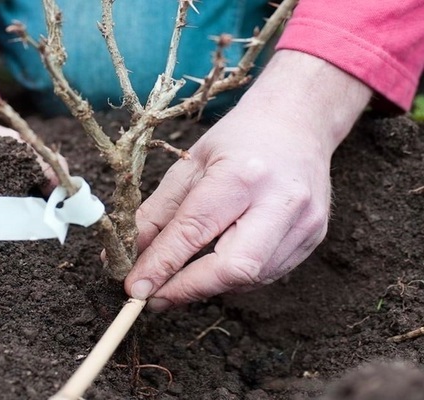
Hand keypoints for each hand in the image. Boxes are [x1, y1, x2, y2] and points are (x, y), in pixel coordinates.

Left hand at [124, 50, 371, 310]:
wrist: (299, 122)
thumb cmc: (239, 139)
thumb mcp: (189, 164)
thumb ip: (159, 213)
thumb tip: (132, 257)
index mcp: (243, 175)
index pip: (196, 230)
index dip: (162, 265)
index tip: (136, 289)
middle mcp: (281, 202)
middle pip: (234, 268)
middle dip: (189, 290)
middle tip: (155, 297)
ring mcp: (304, 223)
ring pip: (250, 278)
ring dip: (209, 285)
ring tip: (182, 276)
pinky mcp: (314, 238)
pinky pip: (267, 274)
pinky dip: (234, 277)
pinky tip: (217, 263)